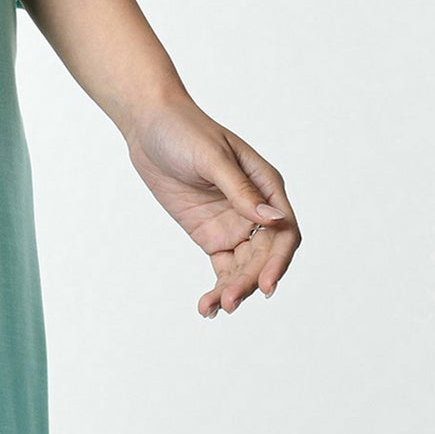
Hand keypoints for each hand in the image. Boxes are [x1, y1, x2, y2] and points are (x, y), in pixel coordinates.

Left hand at [123, 93, 299, 316]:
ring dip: (234, 289)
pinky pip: (222, 267)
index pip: (285, 232)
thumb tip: (273, 218)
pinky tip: (208, 306)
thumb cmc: (185, 130)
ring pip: (244, 267)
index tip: (266, 286)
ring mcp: (233, 224)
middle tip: (229, 302)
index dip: (279, 262)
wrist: (149, 125)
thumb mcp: (212, 159)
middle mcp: (255, 208)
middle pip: (265, 256)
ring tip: (214, 308)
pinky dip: (218, 286)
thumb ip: (240, 191)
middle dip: (251, 281)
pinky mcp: (209, 234)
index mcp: (267, 185)